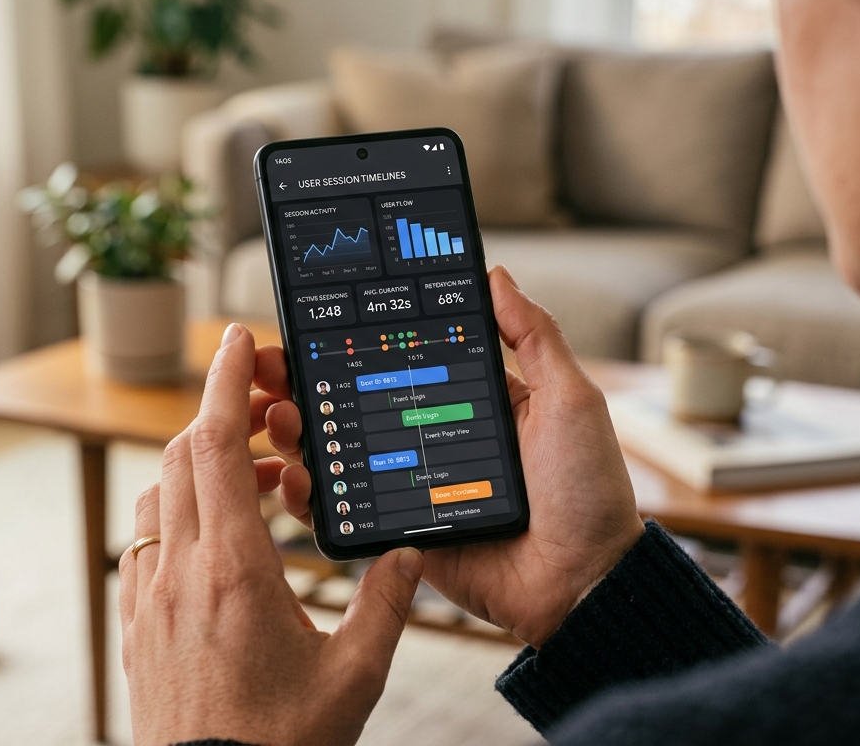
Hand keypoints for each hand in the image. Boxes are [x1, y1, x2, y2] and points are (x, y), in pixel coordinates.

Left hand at [119, 323, 423, 745]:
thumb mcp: (355, 675)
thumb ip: (386, 604)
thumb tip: (408, 556)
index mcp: (234, 572)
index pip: (214, 446)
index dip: (222, 382)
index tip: (234, 338)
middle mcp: (180, 575)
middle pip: (181, 457)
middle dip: (218, 413)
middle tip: (265, 407)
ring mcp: (150, 601)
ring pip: (159, 497)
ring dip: (199, 467)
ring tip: (256, 478)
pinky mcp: (139, 628)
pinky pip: (146, 544)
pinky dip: (178, 514)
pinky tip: (215, 538)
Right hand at [260, 267, 644, 647]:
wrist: (584, 583)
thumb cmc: (588, 490)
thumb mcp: (570, 400)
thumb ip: (533, 338)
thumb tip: (496, 276)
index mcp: (472, 402)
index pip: (402, 359)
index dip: (358, 341)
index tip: (314, 320)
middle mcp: (435, 439)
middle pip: (358, 402)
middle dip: (308, 382)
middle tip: (271, 366)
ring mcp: (414, 488)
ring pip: (343, 453)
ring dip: (298, 431)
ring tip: (275, 413)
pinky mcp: (403, 533)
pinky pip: (347, 512)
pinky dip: (311, 496)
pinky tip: (290, 475)